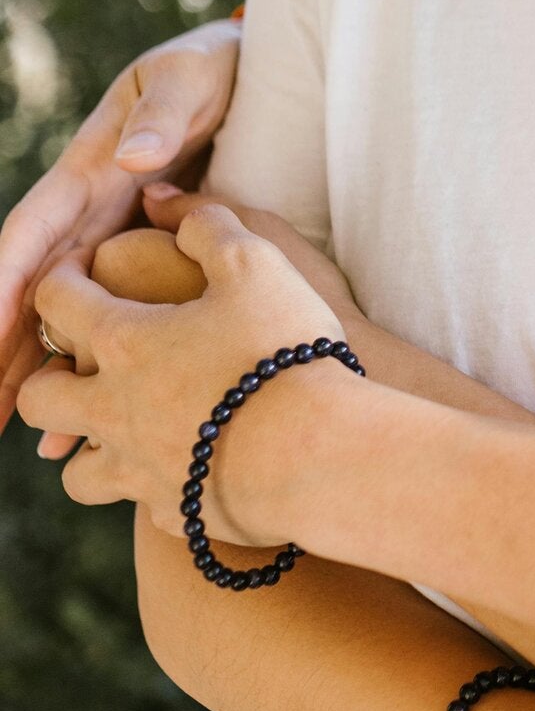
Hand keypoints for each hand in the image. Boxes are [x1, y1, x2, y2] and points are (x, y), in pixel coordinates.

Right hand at [0, 19, 241, 431]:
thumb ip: (163, 115)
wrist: (245, 69)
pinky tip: (93, 412)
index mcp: (88, 170)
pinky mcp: (145, 254)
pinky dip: (93, 360)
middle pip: (32, 292)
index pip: (30, 234)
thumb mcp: (186, 77)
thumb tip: (131, 158)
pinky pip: (109, 314)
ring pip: (62, 314)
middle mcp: (89, 211)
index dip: (1, 286)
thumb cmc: (210, 66)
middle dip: (2, 351)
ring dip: (39, 372)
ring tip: (28, 436)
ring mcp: (113, 236)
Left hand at [19, 203, 352, 542]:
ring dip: (87, 449)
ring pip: (75, 472)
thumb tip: (164, 199)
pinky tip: (187, 470)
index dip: (62, 277)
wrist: (317, 454)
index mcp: (123, 342)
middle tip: (85, 363)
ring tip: (121, 433)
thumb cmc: (283, 349)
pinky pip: (145, 505)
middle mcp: (113, 410)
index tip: (82, 272)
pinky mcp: (177, 512)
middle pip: (41, 398)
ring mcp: (139, 468)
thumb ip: (207, 222)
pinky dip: (155, 487)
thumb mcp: (257, 263)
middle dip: (49, 377)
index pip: (56, 300)